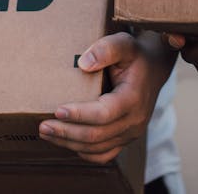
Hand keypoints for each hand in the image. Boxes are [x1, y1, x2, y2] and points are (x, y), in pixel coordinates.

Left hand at [37, 32, 173, 163]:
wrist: (154, 68)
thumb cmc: (135, 55)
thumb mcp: (124, 42)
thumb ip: (106, 49)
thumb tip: (83, 63)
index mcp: (133, 98)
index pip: (103, 114)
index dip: (79, 115)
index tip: (57, 110)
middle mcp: (134, 120)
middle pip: (97, 136)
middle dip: (67, 133)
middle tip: (43, 126)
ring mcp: (131, 133)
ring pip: (97, 148)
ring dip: (69, 144)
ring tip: (47, 134)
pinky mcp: (125, 138)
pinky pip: (104, 155)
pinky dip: (83, 152)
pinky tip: (66, 143)